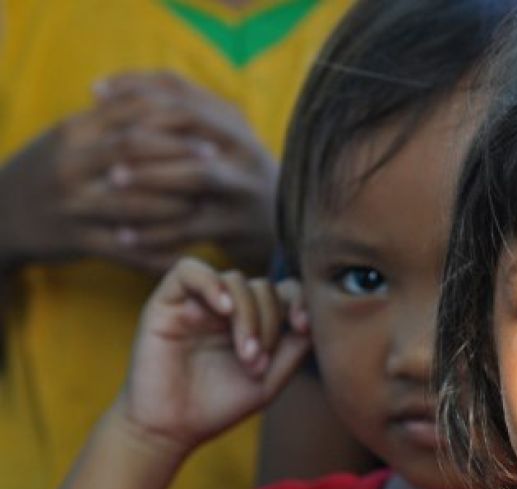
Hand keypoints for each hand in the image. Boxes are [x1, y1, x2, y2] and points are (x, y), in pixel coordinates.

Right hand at [0, 95, 202, 273]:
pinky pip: (124, 249)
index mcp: (73, 131)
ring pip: (132, 201)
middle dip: (179, 154)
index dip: (171, 117)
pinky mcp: (76, 239)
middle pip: (132, 149)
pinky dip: (156, 251)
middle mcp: (71, 163)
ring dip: (174, 204)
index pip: (128, 112)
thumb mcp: (69, 137)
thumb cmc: (46, 171)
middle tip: (216, 162)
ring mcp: (72, 203)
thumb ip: (110, 119)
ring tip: (205, 204)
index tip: (206, 126)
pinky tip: (185, 251)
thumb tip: (162, 98)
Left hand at [90, 72, 279, 269]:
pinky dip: (157, 232)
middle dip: (141, 128)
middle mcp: (244, 147)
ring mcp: (245, 187)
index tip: (96, 93)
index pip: (181, 89)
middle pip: (188, 122)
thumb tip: (102, 91)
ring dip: (151, 175)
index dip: (135, 86)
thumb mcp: (211, 140)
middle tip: (102, 143)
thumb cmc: (228, 179)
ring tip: (113, 181)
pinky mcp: (240, 226)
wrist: (281, 229)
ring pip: (196, 173)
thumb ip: (170, 117)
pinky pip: (193, 226)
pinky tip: (126, 235)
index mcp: (232, 120)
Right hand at [116, 257, 309, 456]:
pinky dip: (212, 284)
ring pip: (235, 280)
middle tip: (258, 362)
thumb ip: (294, 348)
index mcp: (252, 321)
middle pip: (263, 287)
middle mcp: (227, 308)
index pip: (284, 290)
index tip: (303, 326)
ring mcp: (198, 302)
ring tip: (246, 355)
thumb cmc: (219, 406)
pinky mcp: (166, 302)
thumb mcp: (270, 380)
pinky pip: (189, 270)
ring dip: (248, 316)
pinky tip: (224, 309)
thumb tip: (315, 317)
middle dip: (270, 323)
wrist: (170, 429)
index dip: (299, 300)